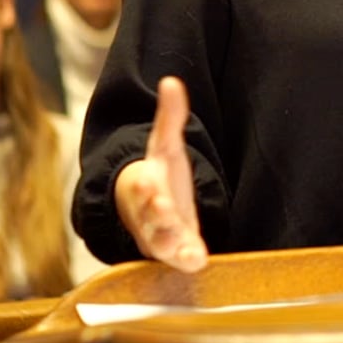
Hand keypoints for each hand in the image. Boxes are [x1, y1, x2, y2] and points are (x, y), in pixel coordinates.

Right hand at [113, 76, 208, 271]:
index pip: (143, 187)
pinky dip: (187, 260)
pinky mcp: (175, 251)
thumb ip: (170, 117)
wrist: (150, 210)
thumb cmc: (158, 176)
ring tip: (187, 251)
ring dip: (171, 246)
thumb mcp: (165, 146)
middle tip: (165, 212)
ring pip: (160, 244)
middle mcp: (149, 214)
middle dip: (156, 216)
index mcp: (146, 186)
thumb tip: (172, 82)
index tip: (150, 181)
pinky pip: (178, 259)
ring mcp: (160, 236)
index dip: (146, 186)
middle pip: (149, 218)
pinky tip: (198, 260)